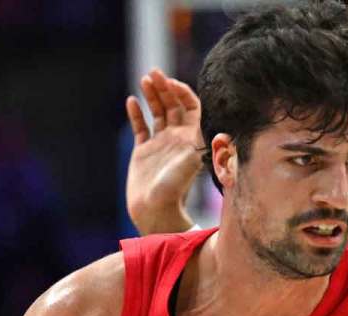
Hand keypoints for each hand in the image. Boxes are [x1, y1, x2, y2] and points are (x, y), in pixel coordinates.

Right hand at [125, 68, 202, 234]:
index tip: (170, 83)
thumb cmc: (175, 189)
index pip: (191, 106)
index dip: (182, 92)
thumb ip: (199, 144)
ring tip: (144, 80)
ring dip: (151, 95)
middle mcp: (176, 138)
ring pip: (156, 112)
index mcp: (190, 138)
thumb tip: (216, 129)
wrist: (155, 211)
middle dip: (164, 88)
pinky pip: (140, 128)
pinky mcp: (143, 152)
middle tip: (154, 73)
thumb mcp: (190, 163)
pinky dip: (136, 114)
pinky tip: (131, 101)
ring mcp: (159, 144)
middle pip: (172, 105)